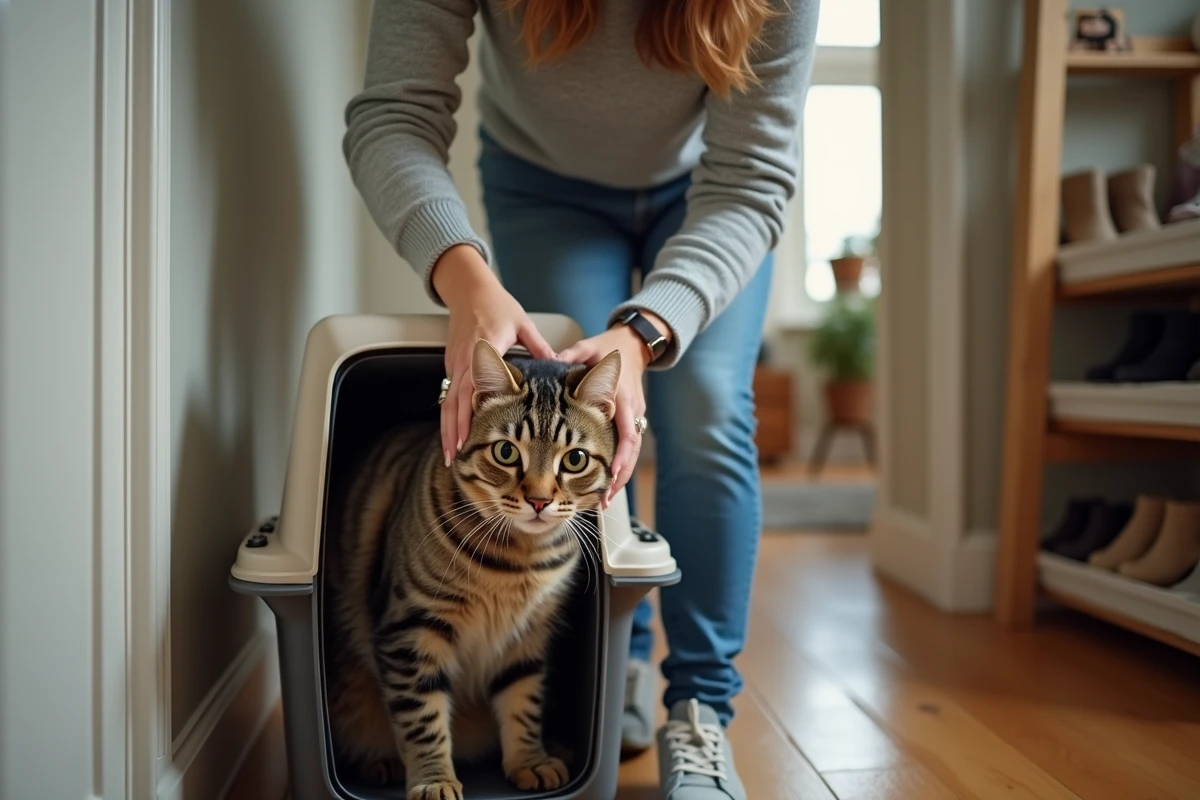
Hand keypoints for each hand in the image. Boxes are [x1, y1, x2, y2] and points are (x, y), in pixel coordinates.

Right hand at [433, 245, 554, 464]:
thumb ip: (539, 347)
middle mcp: (467, 360)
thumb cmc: (496, 305)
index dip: (472, 412)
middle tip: (459, 457)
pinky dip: (449, 417)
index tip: (475, 434)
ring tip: (452, 454)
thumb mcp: (522, 324)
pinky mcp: (452, 365)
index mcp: (485, 350)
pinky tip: (454, 434)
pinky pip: (449, 395)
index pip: (475, 385)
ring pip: (448, 402)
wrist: (469, 289)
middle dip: (455, 431)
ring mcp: (456, 364)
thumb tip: (561, 365)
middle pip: (455, 401)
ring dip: (449, 429)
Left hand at [558, 312, 668, 506]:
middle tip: (604, 499)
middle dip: (618, 476)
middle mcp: (631, 409)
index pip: (625, 428)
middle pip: (630, 449)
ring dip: (618, 478)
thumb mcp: (588, 349)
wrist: (633, 345)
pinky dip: (617, 468)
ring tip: (604, 502)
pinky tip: (605, 486)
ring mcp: (634, 417)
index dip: (619, 453)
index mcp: (621, 395)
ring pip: (630, 454)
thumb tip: (548, 360)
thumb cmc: (607, 348)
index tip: (609, 472)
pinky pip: (626, 449)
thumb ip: (570, 357)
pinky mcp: (630, 421)